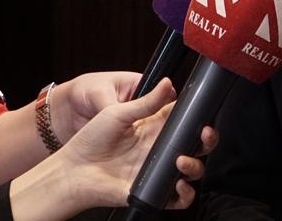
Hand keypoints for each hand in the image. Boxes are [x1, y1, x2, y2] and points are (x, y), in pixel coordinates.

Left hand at [9, 78, 219, 219]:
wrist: (73, 170)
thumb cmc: (90, 140)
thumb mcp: (118, 114)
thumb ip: (146, 102)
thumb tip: (168, 83)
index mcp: (154, 127)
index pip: (185, 121)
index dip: (199, 117)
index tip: (204, 114)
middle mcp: (160, 148)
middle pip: (196, 145)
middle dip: (208, 140)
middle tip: (205, 134)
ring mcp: (158, 170)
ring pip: (192, 170)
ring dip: (195, 166)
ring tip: (181, 161)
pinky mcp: (151, 190)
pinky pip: (177, 198)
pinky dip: (185, 195)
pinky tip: (179, 186)